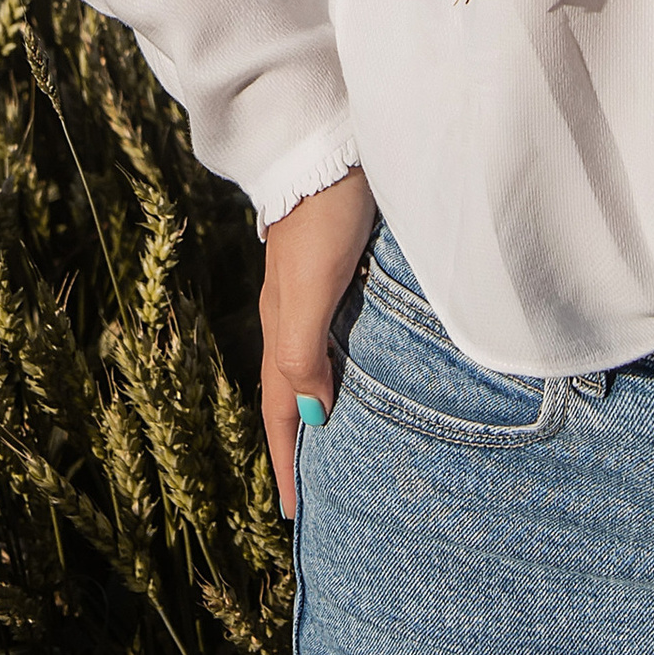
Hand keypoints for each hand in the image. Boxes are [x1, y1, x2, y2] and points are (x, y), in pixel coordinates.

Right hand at [259, 165, 377, 520]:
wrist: (329, 140)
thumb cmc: (322, 214)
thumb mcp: (308, 288)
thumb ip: (303, 351)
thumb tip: (313, 417)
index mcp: (283, 324)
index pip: (283, 408)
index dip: (288, 460)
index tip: (295, 515)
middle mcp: (296, 313)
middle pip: (295, 392)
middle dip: (303, 442)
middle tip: (320, 491)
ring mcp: (317, 289)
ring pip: (318, 363)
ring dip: (326, 406)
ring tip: (345, 444)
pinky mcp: (344, 267)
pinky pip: (342, 336)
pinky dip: (348, 367)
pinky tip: (371, 369)